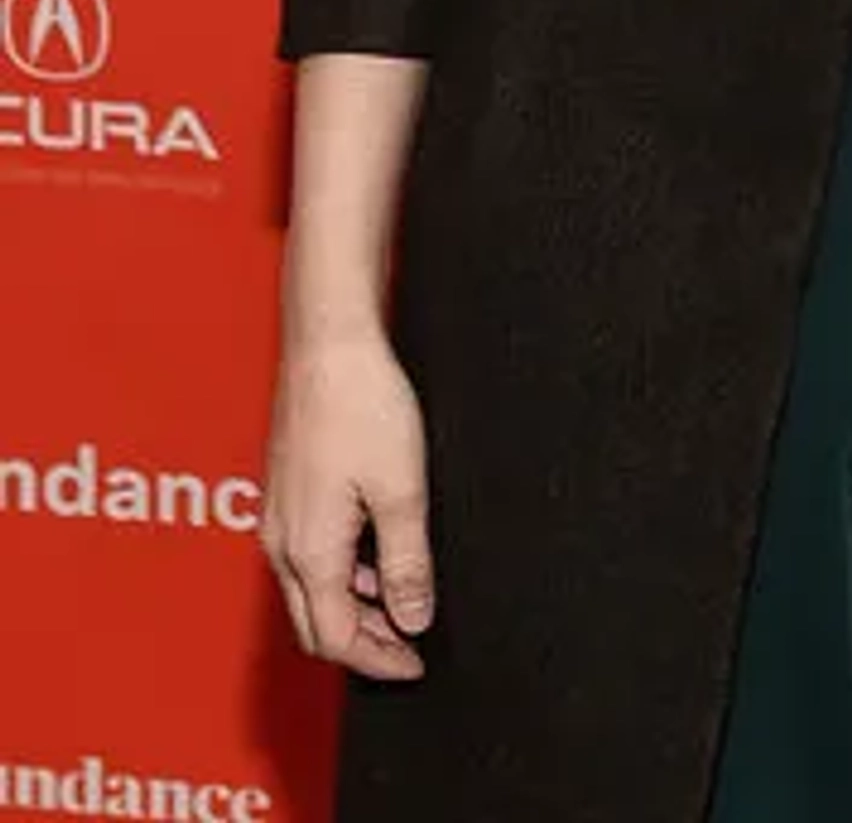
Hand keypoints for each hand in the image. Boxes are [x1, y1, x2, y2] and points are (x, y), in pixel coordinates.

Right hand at [261, 330, 434, 680]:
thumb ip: (407, 562)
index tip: (415, 666)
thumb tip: (413, 618)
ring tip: (402, 600)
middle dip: (363, 643)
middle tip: (409, 645)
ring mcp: (280, 515)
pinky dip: (344, 570)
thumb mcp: (402, 490)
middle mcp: (283, 541)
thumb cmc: (360, 402)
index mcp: (309, 551)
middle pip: (316, 623)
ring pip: (311, 589)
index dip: (379, 661)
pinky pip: (309, 554)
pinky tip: (377, 551)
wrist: (328, 342)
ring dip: (355, 606)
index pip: (336, 638)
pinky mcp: (287, 491)